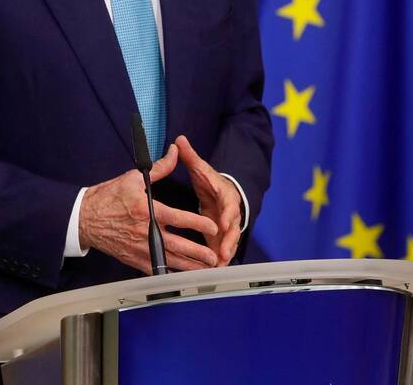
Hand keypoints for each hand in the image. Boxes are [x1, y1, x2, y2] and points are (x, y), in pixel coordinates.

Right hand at [78, 143, 219, 274]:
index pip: (178, 219)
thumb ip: (159, 168)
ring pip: (169, 261)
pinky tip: (184, 276)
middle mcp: (145, 232)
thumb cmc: (107, 197)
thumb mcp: (132, 178)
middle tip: (214, 256)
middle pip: (178, 246)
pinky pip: (156, 270)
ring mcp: (139, 248)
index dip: (198, 224)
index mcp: (147, 211)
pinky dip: (171, 273)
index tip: (213, 228)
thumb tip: (175, 152)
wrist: (84, 218)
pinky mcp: (134, 259)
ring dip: (189, 266)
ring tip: (206, 269)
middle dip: (198, 253)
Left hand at [175, 135, 241, 265]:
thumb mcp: (201, 169)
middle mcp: (230, 213)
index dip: (227, 216)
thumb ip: (191, 157)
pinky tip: (211, 272)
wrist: (222, 192)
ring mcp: (228, 227)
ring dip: (224, 255)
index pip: (229, 206)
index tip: (222, 225)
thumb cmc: (210, 182)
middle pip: (233, 229)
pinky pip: (221, 250)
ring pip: (229, 243)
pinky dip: (218, 261)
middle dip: (228, 242)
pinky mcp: (222, 238)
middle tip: (222, 255)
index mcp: (225, 196)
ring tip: (218, 268)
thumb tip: (179, 140)